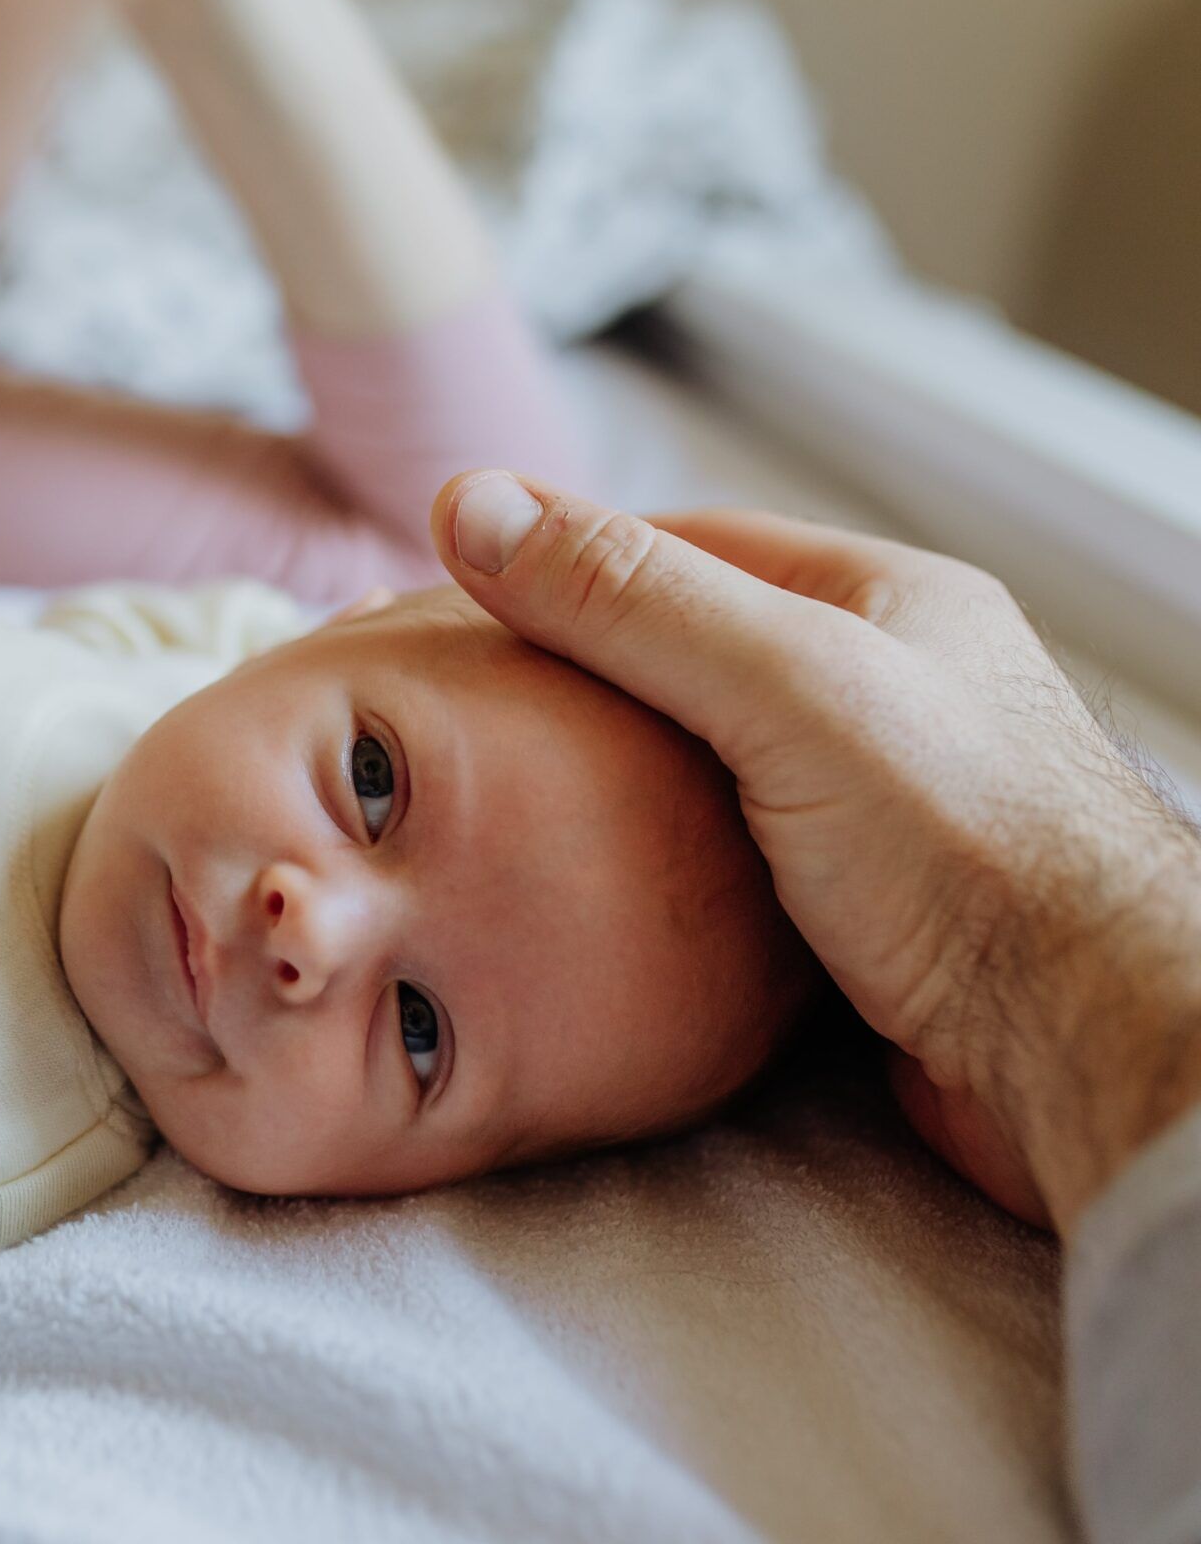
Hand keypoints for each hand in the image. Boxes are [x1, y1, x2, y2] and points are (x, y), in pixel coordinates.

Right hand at [432, 472, 1200, 1233]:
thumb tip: (470, 504)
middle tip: (472, 703)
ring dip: (615, 770)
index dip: (572, 560)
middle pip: (692, 651)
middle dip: (584, 671)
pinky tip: (596, 873)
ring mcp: (872, 796)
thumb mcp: (786, 687)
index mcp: (883, 600)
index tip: (468, 594)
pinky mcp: (857, 897)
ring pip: (704, 756)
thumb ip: (630, 599)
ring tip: (507, 790)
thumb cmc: (966, 850)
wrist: (1084, 1048)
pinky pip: (726, 847)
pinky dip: (655, 850)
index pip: (691, 546)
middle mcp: (882, 687)